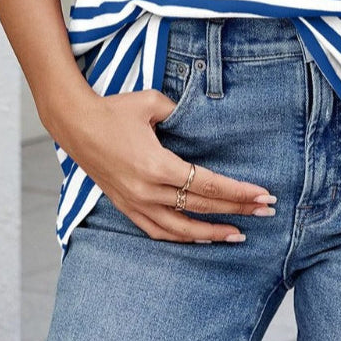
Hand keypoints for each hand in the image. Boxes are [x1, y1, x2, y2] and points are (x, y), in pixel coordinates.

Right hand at [51, 88, 276, 242]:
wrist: (75, 124)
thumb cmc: (114, 110)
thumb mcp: (151, 103)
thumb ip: (181, 112)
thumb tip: (203, 119)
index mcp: (157, 166)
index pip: (208, 184)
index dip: (238, 191)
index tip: (262, 194)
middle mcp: (148, 191)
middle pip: (201, 206)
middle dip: (237, 210)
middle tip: (266, 211)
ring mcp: (136, 203)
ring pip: (181, 228)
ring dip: (212, 232)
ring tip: (239, 234)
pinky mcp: (127, 207)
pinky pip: (158, 231)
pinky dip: (182, 237)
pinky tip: (200, 237)